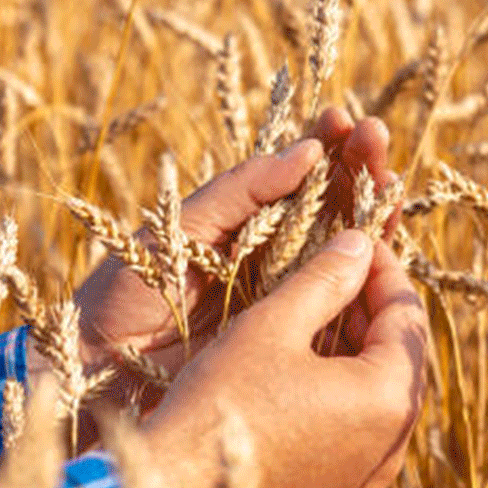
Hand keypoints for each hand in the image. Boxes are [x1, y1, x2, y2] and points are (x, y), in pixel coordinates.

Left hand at [72, 108, 394, 375]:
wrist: (97, 370)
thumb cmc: (123, 292)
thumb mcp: (177, 229)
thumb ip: (238, 193)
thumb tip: (305, 153)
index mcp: (240, 220)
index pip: (294, 173)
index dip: (323, 144)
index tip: (341, 118)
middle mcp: (269, 254)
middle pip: (331, 204)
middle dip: (358, 167)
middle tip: (376, 135)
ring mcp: (283, 296)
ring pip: (345, 250)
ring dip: (372, 213)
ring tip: (390, 181)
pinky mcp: (290, 340)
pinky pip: (339, 305)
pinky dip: (368, 277)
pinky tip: (386, 247)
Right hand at [140, 228, 427, 487]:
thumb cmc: (222, 402)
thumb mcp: (272, 325)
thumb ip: (324, 279)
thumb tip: (357, 243)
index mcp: (389, 397)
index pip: (407, 315)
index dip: (382, 269)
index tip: (355, 240)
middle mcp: (393, 448)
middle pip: (400, 361)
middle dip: (370, 313)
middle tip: (333, 276)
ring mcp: (368, 484)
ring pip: (379, 404)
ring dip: (356, 359)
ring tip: (313, 324)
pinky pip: (357, 443)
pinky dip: (341, 405)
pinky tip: (301, 381)